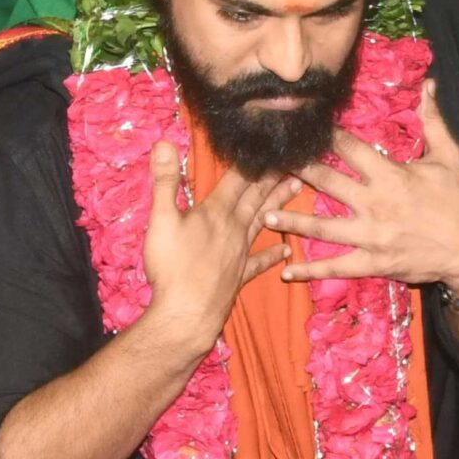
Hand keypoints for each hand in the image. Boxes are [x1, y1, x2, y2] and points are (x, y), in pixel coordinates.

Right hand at [140, 141, 293, 356]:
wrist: (186, 315)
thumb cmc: (171, 268)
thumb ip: (165, 181)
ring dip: (278, 204)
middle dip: (273, 177)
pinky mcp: (239, 276)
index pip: (237, 180)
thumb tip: (163, 143)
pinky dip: (272, 255)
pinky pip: (260, 261)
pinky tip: (286, 252)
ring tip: (297, 189)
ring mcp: (240, 254)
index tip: (270, 146)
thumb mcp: (161, 220)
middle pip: (256, 197)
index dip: (252, 161)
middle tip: (296, 162)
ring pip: (263, 222)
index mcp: (215, 213)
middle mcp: (233, 229)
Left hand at [267, 82, 458, 290]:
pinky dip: (312, 271)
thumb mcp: (450, 157)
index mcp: (391, 174)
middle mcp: (375, 203)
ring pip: (323, 227)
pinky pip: (338, 267)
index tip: (302, 126)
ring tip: (266, 214)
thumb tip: (430, 85)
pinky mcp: (374, 262)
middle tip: (269, 163)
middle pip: (327, 182)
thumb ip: (434, 122)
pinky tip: (288, 271)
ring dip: (292, 220)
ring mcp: (372, 235)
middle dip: (297, 171)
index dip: (324, 135)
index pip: (349, 148)